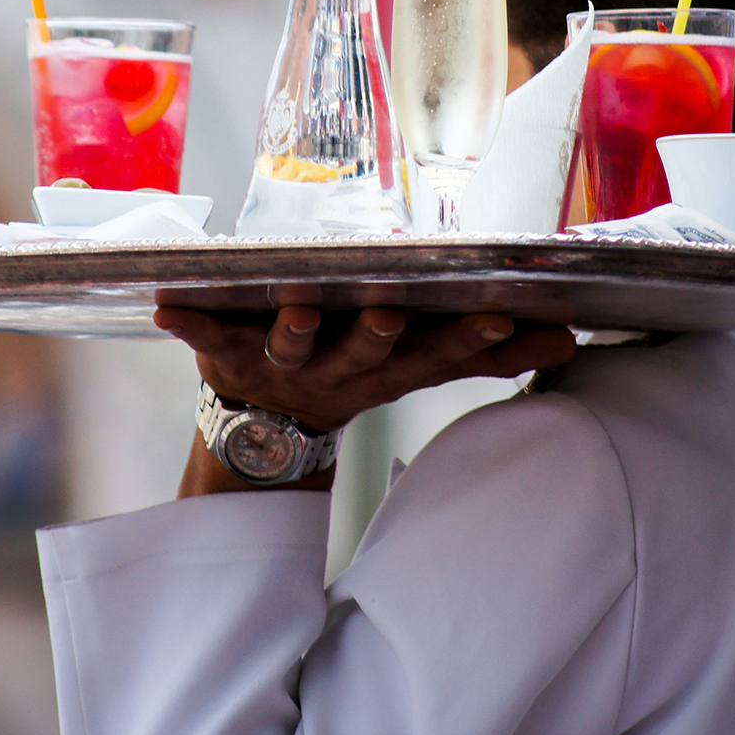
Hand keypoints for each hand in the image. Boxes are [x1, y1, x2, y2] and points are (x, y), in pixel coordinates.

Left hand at [155, 304, 579, 487]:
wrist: (265, 430)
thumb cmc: (353, 371)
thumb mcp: (419, 365)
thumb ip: (486, 351)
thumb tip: (568, 338)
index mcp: (386, 368)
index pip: (435, 355)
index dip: (466, 341)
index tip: (499, 320)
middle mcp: (337, 369)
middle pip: (364, 353)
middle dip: (378, 334)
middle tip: (390, 312)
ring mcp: (282, 363)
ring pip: (293, 344)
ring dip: (295, 327)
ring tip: (298, 306)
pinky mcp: (228, 354)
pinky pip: (206, 337)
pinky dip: (187, 323)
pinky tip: (166, 304)